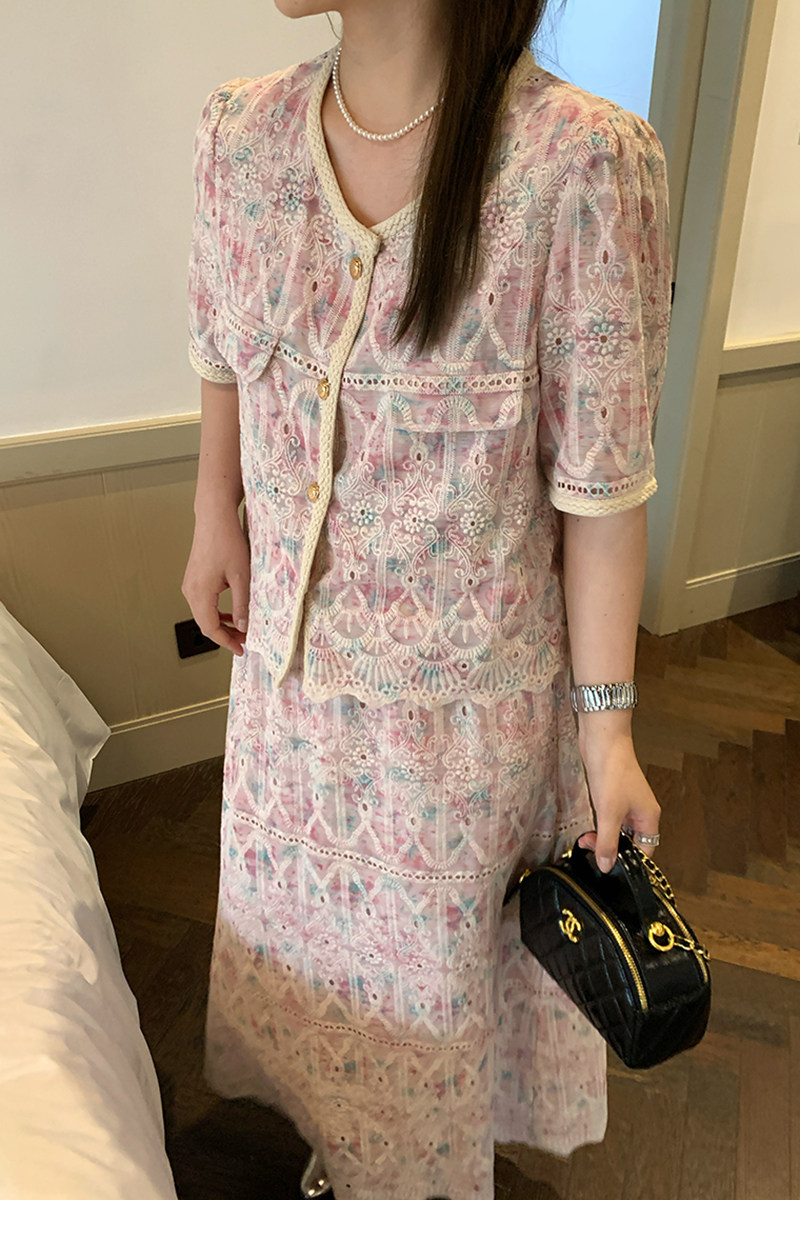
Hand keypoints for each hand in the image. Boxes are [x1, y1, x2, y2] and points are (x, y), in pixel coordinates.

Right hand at [181, 506, 250, 657]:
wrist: (214, 517)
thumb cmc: (226, 541)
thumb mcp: (241, 576)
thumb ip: (242, 604)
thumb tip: (243, 626)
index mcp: (200, 593)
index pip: (210, 628)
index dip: (227, 642)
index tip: (241, 649)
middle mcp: (190, 590)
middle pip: (205, 623)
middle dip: (225, 635)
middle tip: (244, 640)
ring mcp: (190, 584)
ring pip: (204, 614)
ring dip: (222, 624)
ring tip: (240, 629)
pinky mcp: (194, 578)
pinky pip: (204, 603)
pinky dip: (217, 612)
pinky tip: (231, 614)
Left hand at [576, 732, 660, 871]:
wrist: (602, 740)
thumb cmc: (613, 770)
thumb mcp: (608, 813)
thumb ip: (607, 842)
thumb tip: (606, 865)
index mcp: (648, 818)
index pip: (645, 852)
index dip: (628, 862)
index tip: (608, 865)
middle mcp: (641, 812)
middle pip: (630, 843)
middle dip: (611, 848)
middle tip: (592, 847)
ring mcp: (627, 804)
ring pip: (617, 831)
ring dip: (602, 837)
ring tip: (586, 837)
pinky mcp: (613, 796)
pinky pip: (608, 819)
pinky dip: (599, 825)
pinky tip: (588, 825)